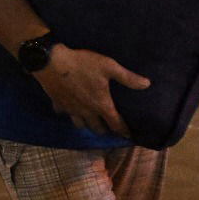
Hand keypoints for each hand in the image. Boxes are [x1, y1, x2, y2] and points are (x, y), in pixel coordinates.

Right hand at [33, 44, 150, 137]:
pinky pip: (65, 114)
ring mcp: (71, 110)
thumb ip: (127, 78)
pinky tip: (71, 108)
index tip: (128, 136)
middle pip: (97, 128)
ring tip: (91, 121)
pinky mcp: (58, 104)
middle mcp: (86, 112)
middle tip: (109, 127)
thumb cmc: (83, 64)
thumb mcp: (109, 67)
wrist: (51, 63)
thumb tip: (147, 85)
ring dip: (87, 125)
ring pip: (80, 125)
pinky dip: (69, 114)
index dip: (124, 131)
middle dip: (105, 130)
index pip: (115, 124)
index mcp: (101, 104)